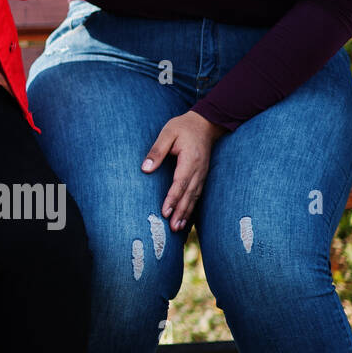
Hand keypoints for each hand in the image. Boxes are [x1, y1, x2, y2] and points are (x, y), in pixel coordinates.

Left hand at [142, 110, 224, 231]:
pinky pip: (197, 194)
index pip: (180, 183)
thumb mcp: (167, 133)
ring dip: (186, 213)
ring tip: (178, 229)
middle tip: (172, 228)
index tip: (165, 212)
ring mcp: (202, 174)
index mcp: (190, 160)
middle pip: (189, 194)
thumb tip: (145, 168)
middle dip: (180, 212)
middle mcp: (199, 170)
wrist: (205, 123)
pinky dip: (192, 207)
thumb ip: (156, 151)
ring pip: (194, 197)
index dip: (173, 198)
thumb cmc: (183, 127)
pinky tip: (185, 218)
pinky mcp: (202, 176)